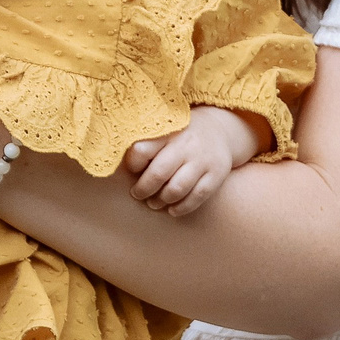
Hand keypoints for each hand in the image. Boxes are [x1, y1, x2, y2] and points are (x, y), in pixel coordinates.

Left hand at [123, 106, 261, 216]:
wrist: (221, 129)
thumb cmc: (181, 136)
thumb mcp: (164, 130)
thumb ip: (146, 144)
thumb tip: (118, 166)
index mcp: (168, 132)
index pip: (141, 150)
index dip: (133, 165)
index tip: (133, 171)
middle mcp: (186, 145)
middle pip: (158, 173)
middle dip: (143, 189)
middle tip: (138, 195)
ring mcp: (202, 160)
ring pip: (177, 188)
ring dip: (161, 200)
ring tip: (154, 203)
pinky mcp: (216, 175)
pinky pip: (197, 197)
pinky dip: (182, 208)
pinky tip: (172, 210)